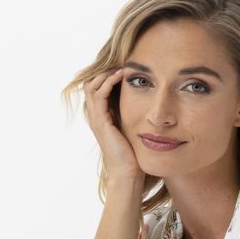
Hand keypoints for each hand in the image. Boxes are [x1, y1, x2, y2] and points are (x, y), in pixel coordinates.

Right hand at [82, 66, 146, 185]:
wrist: (128, 173)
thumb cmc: (134, 155)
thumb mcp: (134, 130)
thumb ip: (135, 116)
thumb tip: (149, 104)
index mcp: (102, 118)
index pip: (97, 89)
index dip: (108, 77)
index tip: (126, 69)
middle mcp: (96, 117)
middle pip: (91, 84)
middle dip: (105, 72)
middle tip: (123, 64)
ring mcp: (96, 119)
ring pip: (91, 86)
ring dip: (106, 74)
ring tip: (122, 68)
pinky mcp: (101, 122)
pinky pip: (99, 94)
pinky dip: (109, 82)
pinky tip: (123, 77)